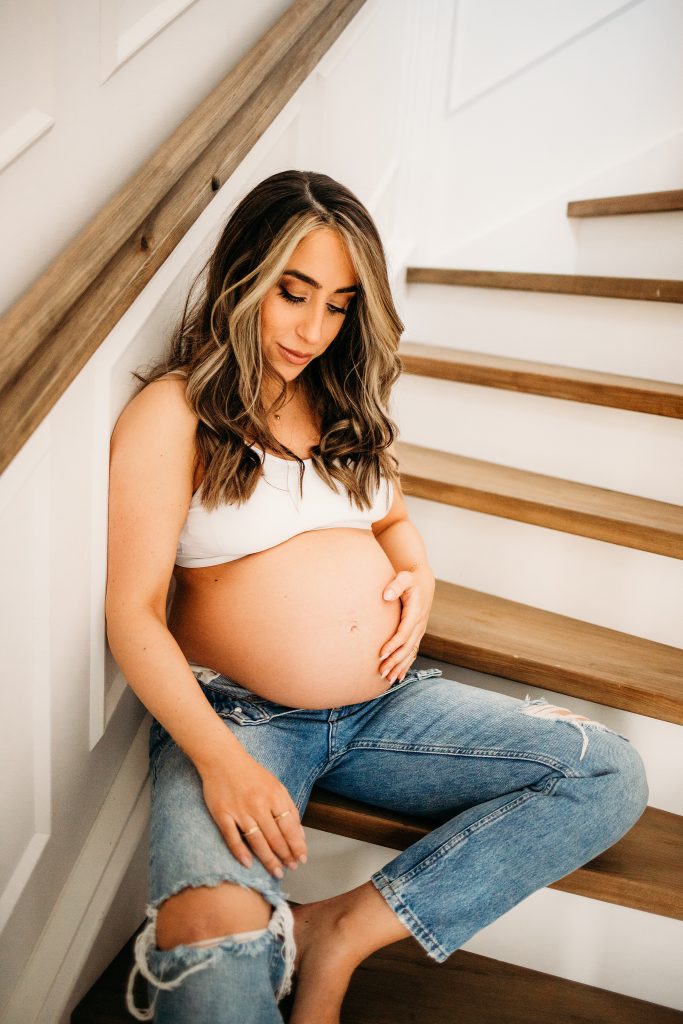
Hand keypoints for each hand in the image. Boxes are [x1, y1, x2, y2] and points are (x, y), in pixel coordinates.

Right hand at [199, 747, 307, 878]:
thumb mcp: (275, 785)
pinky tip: (248, 864)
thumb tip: (299, 834)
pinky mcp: (222, 813)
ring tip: (276, 872)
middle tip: (291, 869)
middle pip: (275, 836)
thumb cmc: (251, 774)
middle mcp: (259, 803)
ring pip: (257, 841)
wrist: (222, 758)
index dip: (297, 845)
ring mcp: (240, 810)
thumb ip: (288, 807)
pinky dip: (240, 852)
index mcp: (274, 795)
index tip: (302, 858)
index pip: (290, 826)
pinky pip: (232, 837)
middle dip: (285, 855)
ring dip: (268, 859)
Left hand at [379, 567, 434, 683]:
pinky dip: (406, 665)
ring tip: (388, 679)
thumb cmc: (410, 580)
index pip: (404, 633)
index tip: (381, 654)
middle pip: (407, 647)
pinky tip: (399, 676)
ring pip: (411, 653)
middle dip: (395, 661)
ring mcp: (419, 631)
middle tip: (381, 672)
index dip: (393, 645)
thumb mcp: (404, 578)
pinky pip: (413, 652)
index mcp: (416, 613)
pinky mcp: (417, 634)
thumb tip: (386, 595)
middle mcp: (419, 625)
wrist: (424, 582)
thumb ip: (395, 585)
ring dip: (400, 666)